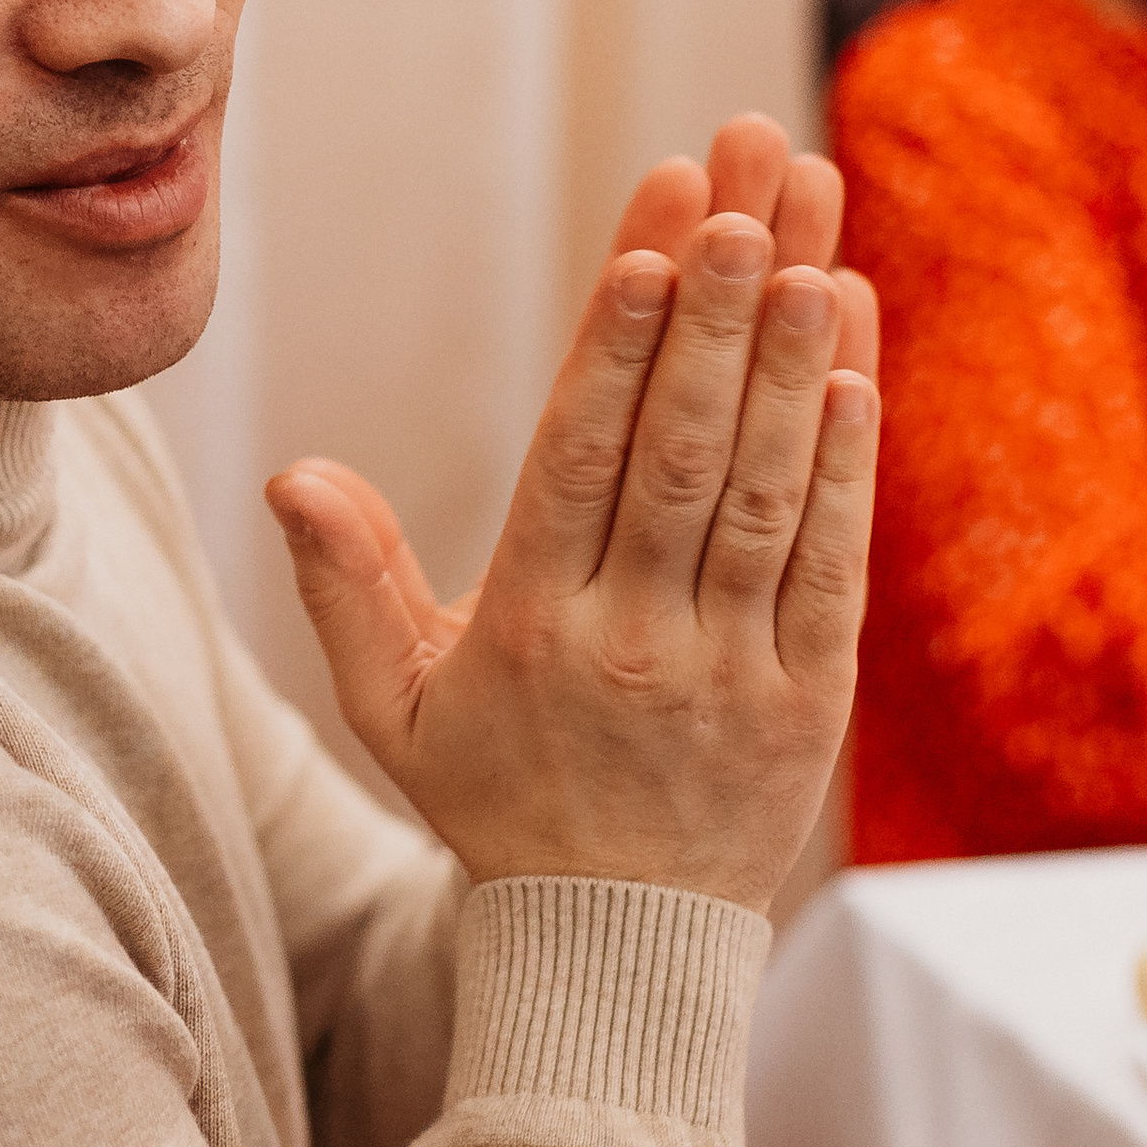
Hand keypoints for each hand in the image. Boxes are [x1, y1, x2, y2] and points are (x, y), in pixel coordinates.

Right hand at [265, 119, 880, 912]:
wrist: (618, 950)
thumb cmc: (498, 798)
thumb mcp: (392, 708)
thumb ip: (347, 584)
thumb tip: (291, 474)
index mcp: (530, 628)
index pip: (579, 460)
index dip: (617, 344)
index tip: (654, 239)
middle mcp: (634, 642)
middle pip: (680, 454)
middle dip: (716, 315)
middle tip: (749, 196)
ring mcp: (732, 670)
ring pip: (764, 493)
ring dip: (793, 364)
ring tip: (812, 248)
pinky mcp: (812, 699)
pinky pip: (833, 562)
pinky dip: (846, 461)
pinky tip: (855, 361)